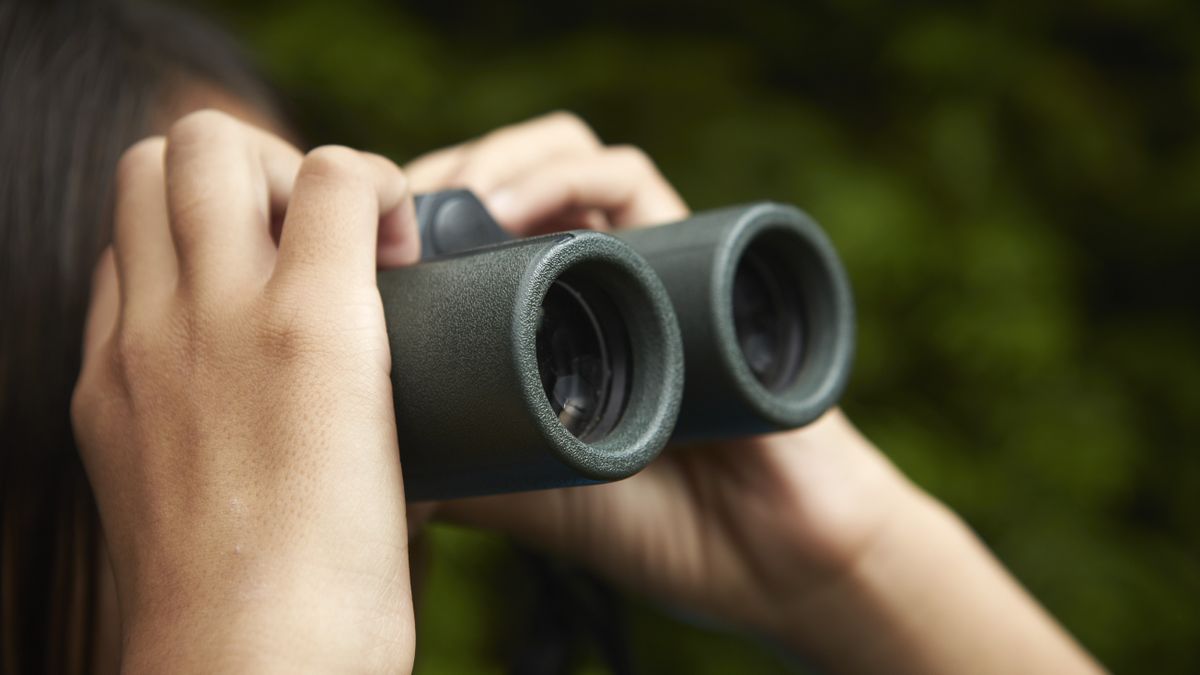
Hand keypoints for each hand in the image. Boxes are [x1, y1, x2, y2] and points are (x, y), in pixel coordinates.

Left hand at [72, 110, 418, 672]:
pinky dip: (162, 266)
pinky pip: (114, 273)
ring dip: (204, 194)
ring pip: (138, 181)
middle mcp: (215, 319)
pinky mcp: (99, 391)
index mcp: (317, 331)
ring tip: (253, 256)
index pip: (336, 169)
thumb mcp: (409, 447)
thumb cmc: (350, 582)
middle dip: (274, 161)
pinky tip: (206, 324)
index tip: (396, 247)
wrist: (251, 667)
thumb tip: (382, 313)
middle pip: (207, 141)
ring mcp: (140, 350)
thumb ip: (389, 354)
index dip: (380, 185)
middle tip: (310, 228)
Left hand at [406, 113, 1101, 674]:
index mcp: (541, 317)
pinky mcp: (691, 248)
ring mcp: (638, 256)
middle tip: (389, 219)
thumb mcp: (514, 488)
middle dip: (436, 180)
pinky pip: (627, 175)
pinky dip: (566, 170)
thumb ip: (447, 456)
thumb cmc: (645, 526)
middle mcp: (586, 274)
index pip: (459, 232)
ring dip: (493, 158)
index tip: (355, 247)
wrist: (759, 551)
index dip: (402, 223)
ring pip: (557, 152)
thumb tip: (352, 432)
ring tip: (450, 205)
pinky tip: (510, 208)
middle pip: (498, 178)